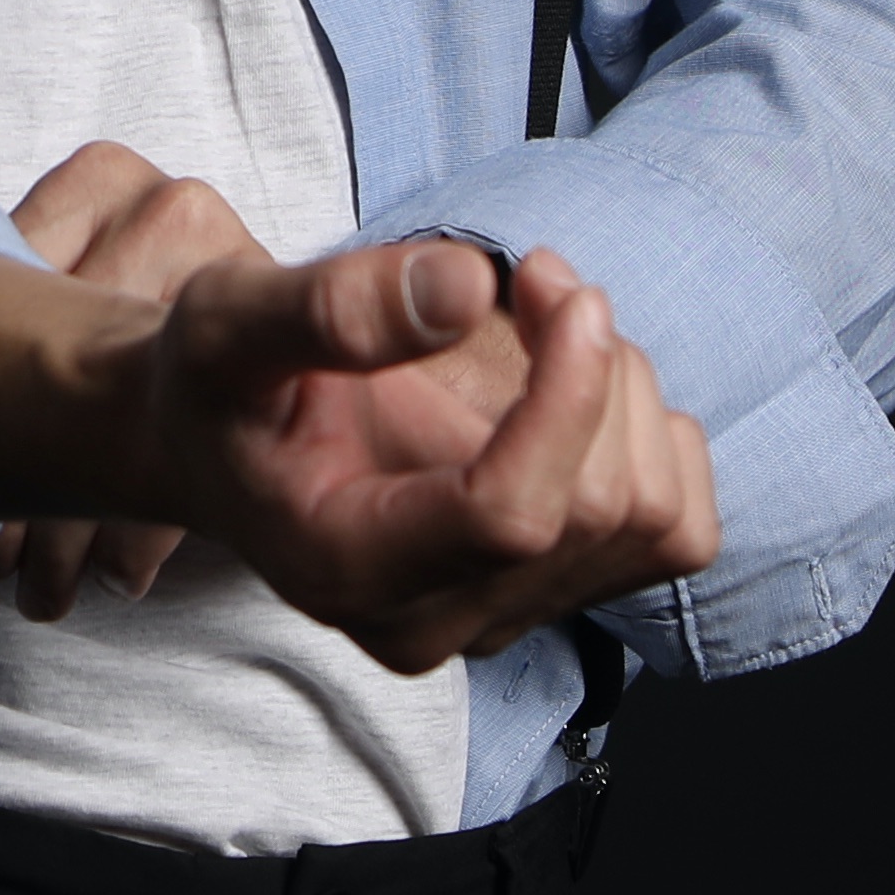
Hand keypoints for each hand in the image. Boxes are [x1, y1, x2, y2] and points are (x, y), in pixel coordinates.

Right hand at [0, 233, 720, 675]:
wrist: (222, 438)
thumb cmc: (219, 382)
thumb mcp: (228, 321)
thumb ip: (330, 308)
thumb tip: (468, 287)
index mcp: (347, 566)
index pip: (512, 519)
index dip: (564, 396)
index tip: (552, 282)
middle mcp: (433, 621)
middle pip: (598, 508)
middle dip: (592, 365)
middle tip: (534, 272)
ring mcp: (501, 617)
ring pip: (651, 515)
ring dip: (623, 390)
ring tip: (540, 323)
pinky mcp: (552, 593)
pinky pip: (676, 528)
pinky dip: (652, 435)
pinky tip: (572, 386)